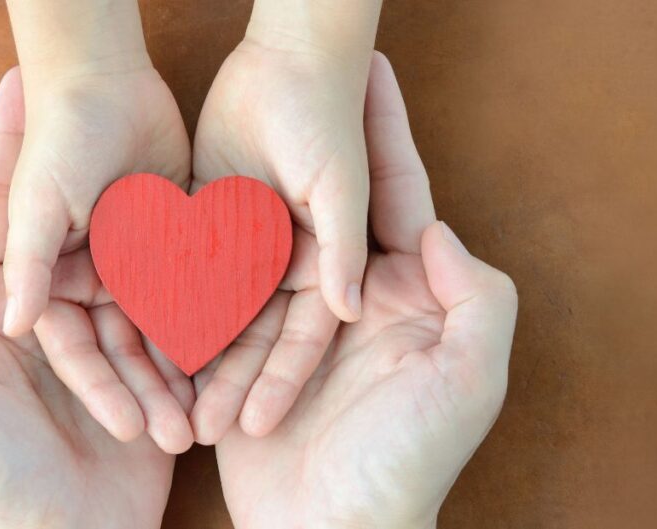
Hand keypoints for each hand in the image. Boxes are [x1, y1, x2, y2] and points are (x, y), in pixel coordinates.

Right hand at [0, 1, 194, 451]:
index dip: (99, 388)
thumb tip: (11, 324)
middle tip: (178, 436)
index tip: (128, 427)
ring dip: (179, 371)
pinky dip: (208, 322)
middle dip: (146, 393)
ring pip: (159, 328)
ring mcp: (133, 263)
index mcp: (51, 279)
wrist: (102, 78)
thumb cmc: (56, 138)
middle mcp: (92, 280)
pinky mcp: (172, 241)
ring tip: (206, 417)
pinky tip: (231, 360)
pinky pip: (193, 289)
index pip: (74, 347)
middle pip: (120, 349)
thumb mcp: (35, 205)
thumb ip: (26, 264)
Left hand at [0, 71, 175, 528]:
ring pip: (125, 282)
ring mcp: (94, 352)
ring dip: (146, 249)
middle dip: (91, 177)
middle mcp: (40, 324)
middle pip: (71, 237)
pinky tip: (201, 268)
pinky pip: (162, 336)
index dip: (2, 153)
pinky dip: (179, 314)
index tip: (20, 92)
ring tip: (175, 192)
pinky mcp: (141, 382)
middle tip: (119, 117)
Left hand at [190, 13, 381, 439]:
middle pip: (254, 335)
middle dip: (229, 382)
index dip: (280, 381)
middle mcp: (283, 264)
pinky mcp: (208, 221)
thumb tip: (351, 310)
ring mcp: (244, 245)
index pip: (301, 337)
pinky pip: (184, 270)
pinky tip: (144, 345)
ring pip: (216, 310)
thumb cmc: (326, 119)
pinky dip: (167, 303)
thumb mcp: (340, 187)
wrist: (289, 59)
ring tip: (168, 406)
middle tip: (199, 431)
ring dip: (195, 355)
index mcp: (324, 264)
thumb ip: (344, 248)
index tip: (253, 425)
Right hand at [213, 53, 517, 527]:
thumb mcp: (468, 380)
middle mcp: (353, 300)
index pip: (399, 199)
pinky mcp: (252, 357)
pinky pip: (228, 305)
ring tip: (215, 151)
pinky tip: (183, 230)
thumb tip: (437, 225)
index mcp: (410, 293)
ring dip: (245, 210)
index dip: (388, 134)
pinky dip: (207, 279)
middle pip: (322, 212)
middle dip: (302, 148)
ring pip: (265, 253)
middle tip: (276, 90)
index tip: (372, 75)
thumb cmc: (412, 460)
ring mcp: (299, 327)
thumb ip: (474, 298)